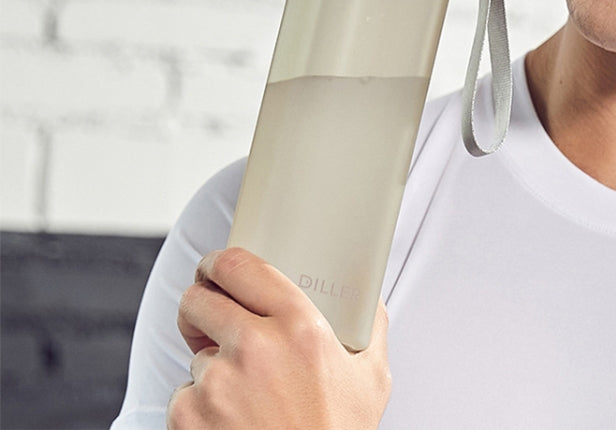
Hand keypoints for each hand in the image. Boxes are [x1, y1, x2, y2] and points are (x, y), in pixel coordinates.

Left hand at [167, 247, 390, 428]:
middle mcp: (254, 347)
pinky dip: (199, 405)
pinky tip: (231, 420)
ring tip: (243, 393)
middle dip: (200, 305)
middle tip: (211, 318)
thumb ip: (371, 329)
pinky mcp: (189, 417)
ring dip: (211, 366)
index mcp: (299, 325)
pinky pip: (183, 394)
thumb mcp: (372, 379)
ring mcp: (217, 383)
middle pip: (198, 300)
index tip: (215, 267)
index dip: (219, 261)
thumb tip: (371, 302)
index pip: (239, 266)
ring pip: (195, 353)